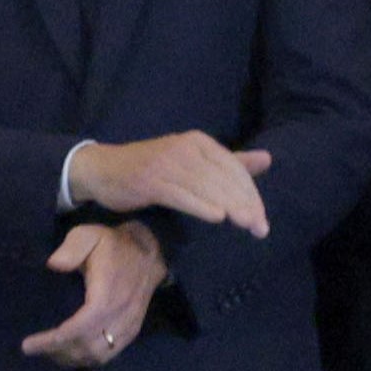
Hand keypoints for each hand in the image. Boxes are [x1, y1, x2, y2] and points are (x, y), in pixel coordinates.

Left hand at [28, 215, 164, 365]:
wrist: (149, 253)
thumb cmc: (113, 245)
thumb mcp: (90, 234)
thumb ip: (71, 247)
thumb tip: (54, 265)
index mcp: (107, 295)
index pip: (79, 328)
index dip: (53, 341)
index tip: (28, 345)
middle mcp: (121, 316)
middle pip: (88, 348)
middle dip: (58, 352)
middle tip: (32, 348)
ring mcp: (129, 326)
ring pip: (99, 356)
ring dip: (72, 359)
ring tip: (48, 352)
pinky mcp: (132, 331)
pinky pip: (109, 354)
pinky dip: (87, 359)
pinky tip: (69, 354)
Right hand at [63, 129, 270, 238]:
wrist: (102, 169)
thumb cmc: (151, 169)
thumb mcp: (192, 161)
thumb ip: (229, 162)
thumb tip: (267, 159)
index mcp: (199, 142)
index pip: (233, 168)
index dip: (251, 194)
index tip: (262, 219)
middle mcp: (185, 147)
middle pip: (223, 178)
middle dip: (245, 204)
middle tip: (260, 228)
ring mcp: (166, 162)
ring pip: (205, 186)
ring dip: (229, 207)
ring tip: (246, 226)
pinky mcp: (149, 179)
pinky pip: (180, 193)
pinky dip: (200, 205)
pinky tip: (217, 218)